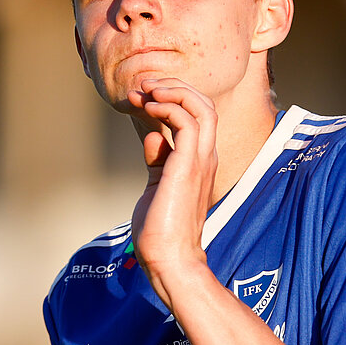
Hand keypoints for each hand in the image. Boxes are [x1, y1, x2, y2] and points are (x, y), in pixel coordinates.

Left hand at [127, 78, 217, 306]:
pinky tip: (147, 108)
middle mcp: (205, 157)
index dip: (171, 98)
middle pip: (203, 104)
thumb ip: (158, 159)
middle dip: (172, 87)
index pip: (198, 115)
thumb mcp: (157, 185)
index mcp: (199, 161)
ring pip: (200, 107)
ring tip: (144, 90)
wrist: (168, 259)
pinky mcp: (187, 167)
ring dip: (170, 91)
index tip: (140, 96)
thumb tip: (152, 136)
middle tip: (143, 85)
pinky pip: (186, 122)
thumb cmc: (161, 230)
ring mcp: (199, 161)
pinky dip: (167, 107)